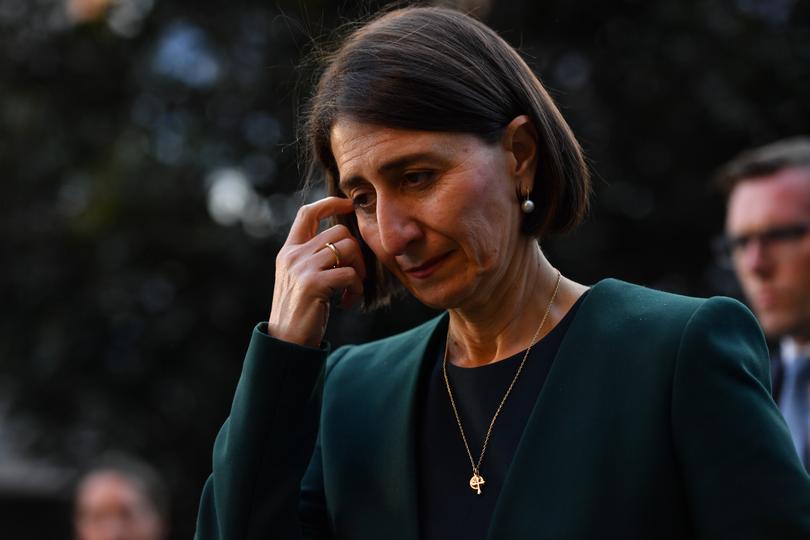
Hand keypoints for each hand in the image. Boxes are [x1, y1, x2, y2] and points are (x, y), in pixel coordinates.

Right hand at [268, 197, 365, 346]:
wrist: (286, 342)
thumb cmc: (300, 312)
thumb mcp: (301, 278)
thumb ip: (314, 258)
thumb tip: (344, 242)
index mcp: (289, 251)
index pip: (307, 213)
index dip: (330, 203)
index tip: (349, 204)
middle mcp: (293, 255)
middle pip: (339, 231)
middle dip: (356, 252)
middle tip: (356, 277)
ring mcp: (302, 268)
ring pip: (347, 248)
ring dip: (359, 271)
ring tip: (352, 291)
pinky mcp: (313, 284)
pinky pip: (350, 273)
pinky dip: (357, 288)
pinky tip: (349, 302)